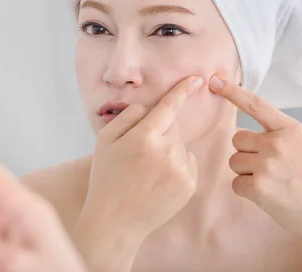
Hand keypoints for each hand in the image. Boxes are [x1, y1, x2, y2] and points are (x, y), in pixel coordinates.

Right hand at [74, 76, 201, 264]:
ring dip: (167, 149)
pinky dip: (176, 165)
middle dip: (158, 131)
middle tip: (138, 152)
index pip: (168, 106)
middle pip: (171, 126)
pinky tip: (158, 180)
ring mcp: (181, 170)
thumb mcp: (105, 140)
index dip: (182, 90)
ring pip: (179, 144)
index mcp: (144, 137)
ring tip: (146, 170)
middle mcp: (167, 152)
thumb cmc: (106, 177)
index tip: (197, 79)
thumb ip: (128, 116)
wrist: (115, 221)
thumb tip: (149, 108)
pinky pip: (187, 162)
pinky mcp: (189, 185)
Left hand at [209, 76, 301, 241]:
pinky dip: (247, 191)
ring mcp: (267, 165)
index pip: (256, 104)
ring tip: (273, 182)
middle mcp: (278, 143)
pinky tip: (269, 195)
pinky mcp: (259, 187)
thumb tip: (243, 133)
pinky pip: (236, 183)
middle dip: (246, 153)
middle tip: (270, 168)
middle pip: (237, 139)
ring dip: (246, 173)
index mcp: (291, 129)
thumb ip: (278, 134)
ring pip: (234, 161)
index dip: (233, 91)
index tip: (214, 80)